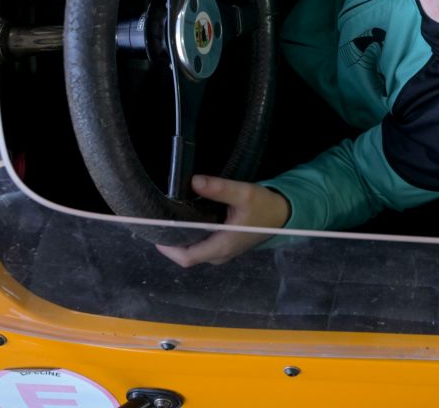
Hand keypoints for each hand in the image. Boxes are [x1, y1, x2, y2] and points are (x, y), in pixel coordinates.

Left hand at [155, 175, 290, 266]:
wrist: (283, 214)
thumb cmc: (264, 206)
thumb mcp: (244, 193)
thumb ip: (219, 188)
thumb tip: (194, 181)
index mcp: (222, 245)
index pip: (187, 257)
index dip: (168, 248)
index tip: (156, 231)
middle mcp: (220, 254)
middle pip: (187, 256)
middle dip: (171, 242)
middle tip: (159, 220)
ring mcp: (223, 252)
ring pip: (194, 252)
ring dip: (180, 240)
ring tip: (169, 219)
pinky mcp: (225, 247)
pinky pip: (201, 247)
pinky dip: (191, 238)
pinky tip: (186, 221)